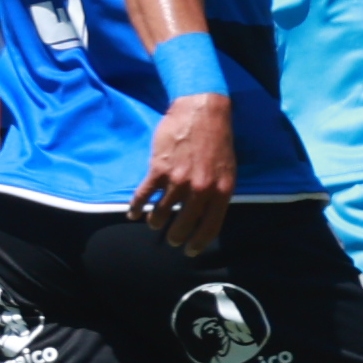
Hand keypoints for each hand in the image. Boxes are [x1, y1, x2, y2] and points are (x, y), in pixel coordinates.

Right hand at [132, 93, 237, 252]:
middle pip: (184, 223)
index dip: (199, 241)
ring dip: (156, 221)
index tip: (191, 250)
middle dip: (176, 235)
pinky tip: (133, 213)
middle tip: (171, 240)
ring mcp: (178, 180)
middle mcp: (200, 189)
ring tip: (154, 223)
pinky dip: (136, 206)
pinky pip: (144, 195)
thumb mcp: (228, 169)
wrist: (200, 111)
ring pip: (162, 211)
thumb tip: (209, 212)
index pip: (211, 226)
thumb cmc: (217, 139)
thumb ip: (219, 191)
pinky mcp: (159, 169)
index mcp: (222, 190)